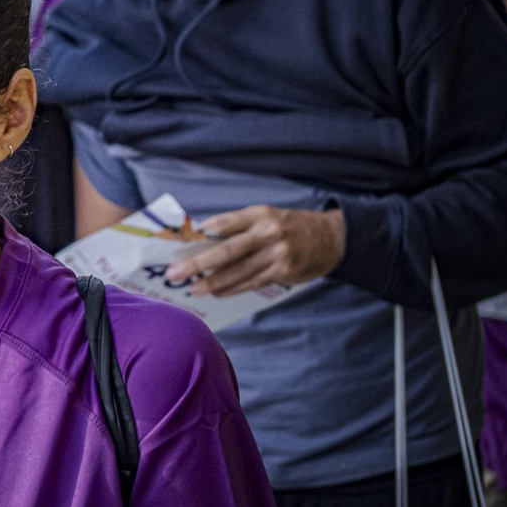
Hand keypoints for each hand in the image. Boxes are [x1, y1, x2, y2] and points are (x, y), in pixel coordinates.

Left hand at [166, 206, 344, 297]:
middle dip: (198, 263)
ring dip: (212, 282)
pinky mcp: (282, 271)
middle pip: (227, 250)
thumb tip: (204, 240)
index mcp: (260, 214)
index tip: (182, 242)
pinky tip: (217, 292)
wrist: (331, 238)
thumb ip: (239, 226)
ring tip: (193, 289)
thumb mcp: (267, 216)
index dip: (204, 232)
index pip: (226, 222)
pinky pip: (252, 282)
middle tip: (176, 273)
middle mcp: (268, 233)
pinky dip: (232, 288)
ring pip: (238, 271)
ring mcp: (276, 253)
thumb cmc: (289, 227)